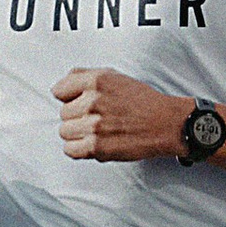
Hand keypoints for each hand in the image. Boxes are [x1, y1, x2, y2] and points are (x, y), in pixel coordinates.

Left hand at [53, 68, 187, 161]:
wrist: (167, 124)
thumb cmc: (142, 101)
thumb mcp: (115, 77)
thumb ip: (84, 76)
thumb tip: (60, 87)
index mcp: (96, 80)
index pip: (59, 91)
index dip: (70, 98)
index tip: (82, 103)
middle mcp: (93, 101)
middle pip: (63, 114)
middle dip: (77, 117)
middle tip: (99, 118)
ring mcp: (93, 125)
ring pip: (64, 132)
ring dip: (78, 134)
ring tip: (99, 131)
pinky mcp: (96, 147)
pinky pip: (70, 150)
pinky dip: (79, 149)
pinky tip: (95, 143)